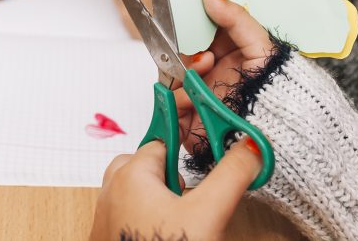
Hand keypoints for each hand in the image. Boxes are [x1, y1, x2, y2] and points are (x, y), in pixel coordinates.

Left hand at [90, 139, 262, 240]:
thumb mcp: (208, 214)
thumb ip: (231, 175)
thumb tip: (250, 147)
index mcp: (131, 174)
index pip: (166, 139)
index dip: (190, 139)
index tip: (207, 127)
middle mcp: (112, 190)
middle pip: (153, 165)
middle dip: (178, 177)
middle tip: (198, 200)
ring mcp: (107, 216)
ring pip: (144, 192)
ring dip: (168, 200)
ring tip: (187, 225)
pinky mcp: (108, 237)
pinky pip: (134, 214)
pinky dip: (154, 218)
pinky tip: (172, 235)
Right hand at [177, 0, 274, 155]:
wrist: (280, 133)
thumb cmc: (278, 90)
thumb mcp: (261, 46)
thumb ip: (235, 17)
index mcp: (223, 53)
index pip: (194, 34)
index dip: (187, 27)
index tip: (187, 21)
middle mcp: (207, 74)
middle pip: (176, 56)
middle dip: (185, 53)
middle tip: (205, 57)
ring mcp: (195, 98)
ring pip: (169, 79)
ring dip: (182, 76)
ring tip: (204, 76)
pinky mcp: (187, 122)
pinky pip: (169, 107)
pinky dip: (177, 101)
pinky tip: (193, 99)